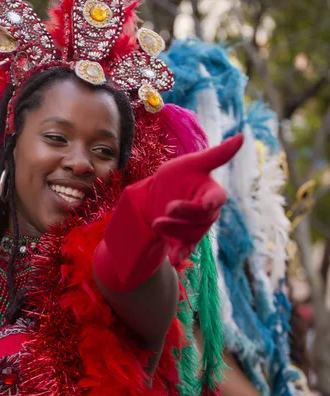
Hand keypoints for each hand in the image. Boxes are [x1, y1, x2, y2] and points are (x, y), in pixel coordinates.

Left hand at [147, 134, 243, 264]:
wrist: (153, 197)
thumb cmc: (176, 176)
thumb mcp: (191, 163)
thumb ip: (215, 155)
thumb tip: (242, 136)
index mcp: (213, 192)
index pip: (217, 198)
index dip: (212, 202)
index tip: (206, 204)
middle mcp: (209, 213)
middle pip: (201, 218)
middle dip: (184, 214)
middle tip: (166, 209)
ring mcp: (198, 228)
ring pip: (191, 233)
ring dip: (175, 230)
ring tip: (156, 224)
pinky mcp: (185, 240)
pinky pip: (187, 249)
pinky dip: (181, 254)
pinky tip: (173, 259)